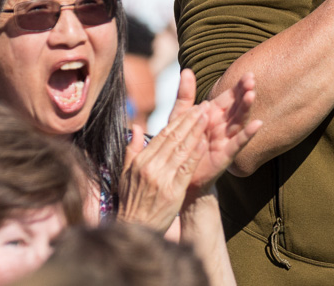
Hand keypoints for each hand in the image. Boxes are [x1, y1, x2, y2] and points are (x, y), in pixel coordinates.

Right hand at [115, 109, 205, 230]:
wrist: (136, 227)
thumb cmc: (132, 201)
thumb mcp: (126, 174)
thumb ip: (133, 150)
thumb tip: (138, 127)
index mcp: (140, 161)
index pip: (162, 135)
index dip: (178, 121)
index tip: (191, 109)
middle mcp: (150, 167)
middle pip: (173, 138)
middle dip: (190, 120)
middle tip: (204, 107)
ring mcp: (162, 179)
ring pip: (181, 150)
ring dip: (196, 132)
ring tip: (207, 118)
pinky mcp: (173, 191)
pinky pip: (186, 168)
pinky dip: (195, 154)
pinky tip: (204, 142)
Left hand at [169, 69, 260, 190]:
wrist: (176, 176)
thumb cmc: (180, 145)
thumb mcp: (179, 117)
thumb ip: (185, 95)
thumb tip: (187, 70)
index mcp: (212, 115)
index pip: (228, 97)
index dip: (238, 87)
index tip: (248, 74)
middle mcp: (222, 126)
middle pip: (236, 107)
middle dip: (244, 93)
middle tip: (252, 79)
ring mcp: (225, 140)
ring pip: (238, 121)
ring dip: (245, 108)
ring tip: (251, 94)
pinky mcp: (225, 155)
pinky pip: (237, 143)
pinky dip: (247, 134)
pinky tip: (257, 124)